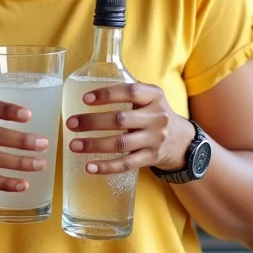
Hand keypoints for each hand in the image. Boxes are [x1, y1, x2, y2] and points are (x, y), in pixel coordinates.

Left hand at [66, 83, 193, 175]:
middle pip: (121, 120)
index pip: (130, 92)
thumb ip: (129, 91)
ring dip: (94, 145)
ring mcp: (155, 140)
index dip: (107, 95)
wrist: (181, 140)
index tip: (85, 99)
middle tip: (71, 123)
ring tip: (74, 145)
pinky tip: (89, 166)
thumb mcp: (150, 97)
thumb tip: (88, 85)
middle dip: (92, 122)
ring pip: (121, 144)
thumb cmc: (155, 114)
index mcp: (155, 96)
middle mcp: (157, 117)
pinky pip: (126, 164)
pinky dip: (106, 167)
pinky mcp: (150, 158)